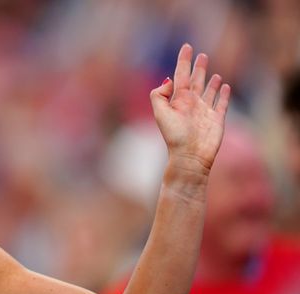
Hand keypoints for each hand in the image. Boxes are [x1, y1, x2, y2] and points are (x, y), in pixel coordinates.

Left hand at [150, 44, 230, 172]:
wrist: (190, 156)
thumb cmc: (174, 136)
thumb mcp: (160, 113)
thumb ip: (159, 95)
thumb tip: (169, 80)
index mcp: (178, 99)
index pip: (181, 75)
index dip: (183, 60)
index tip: (186, 47)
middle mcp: (192, 103)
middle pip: (196, 80)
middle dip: (198, 68)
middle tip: (201, 55)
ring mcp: (205, 111)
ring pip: (209, 91)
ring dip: (211, 81)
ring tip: (213, 72)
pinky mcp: (217, 119)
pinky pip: (221, 103)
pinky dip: (224, 94)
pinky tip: (225, 86)